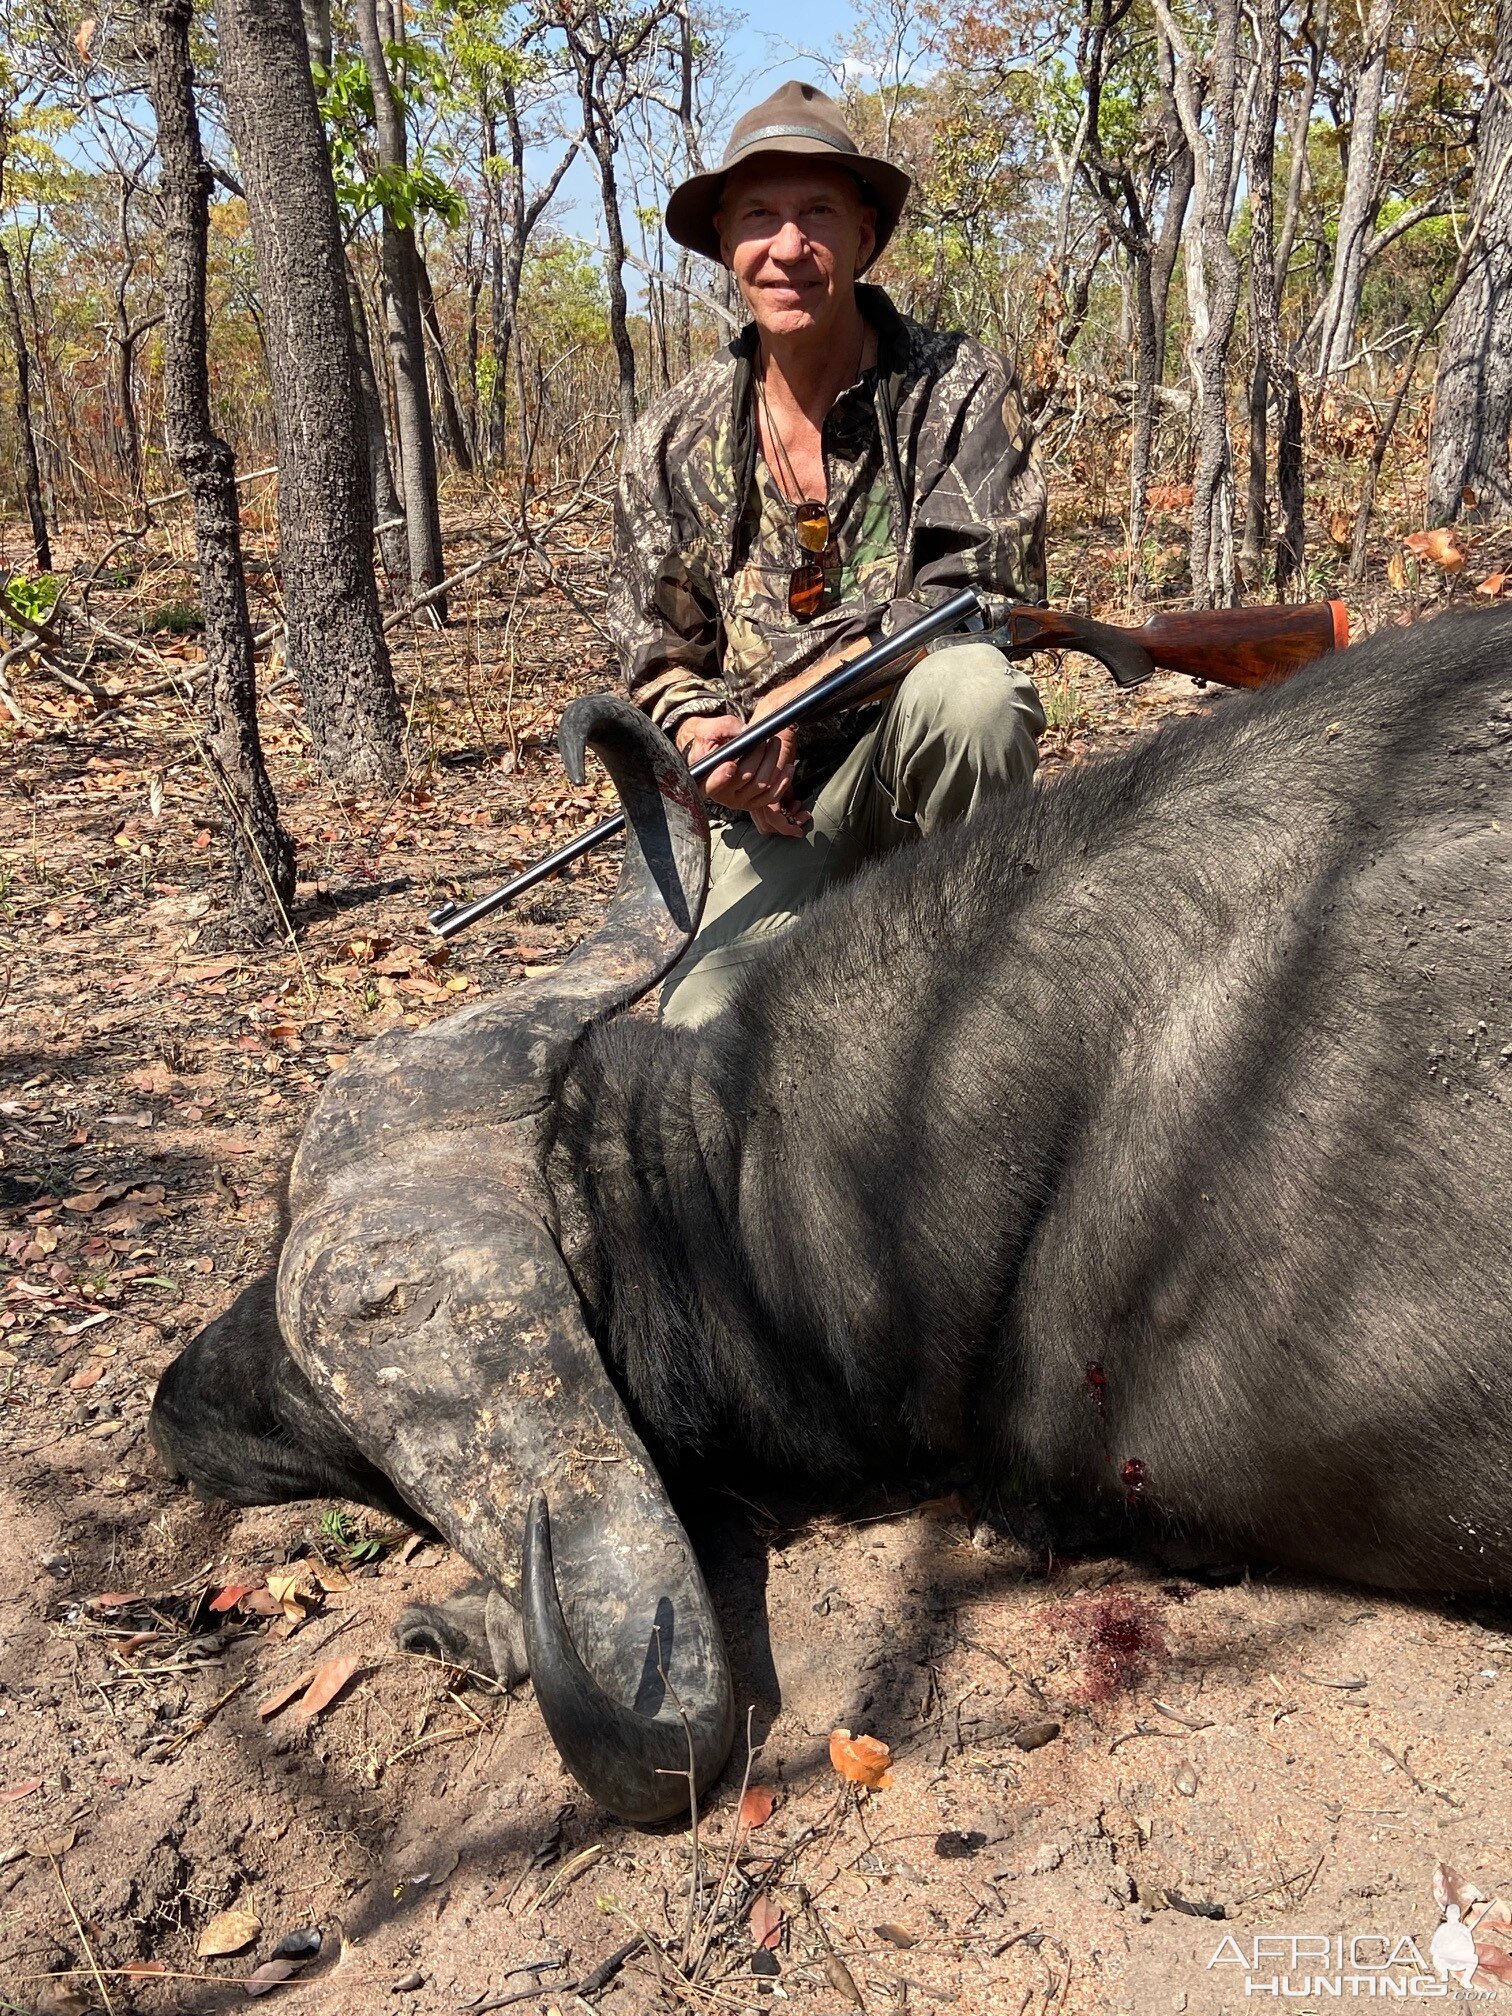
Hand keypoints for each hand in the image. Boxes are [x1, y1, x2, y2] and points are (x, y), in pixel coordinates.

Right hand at [676, 712, 810, 837]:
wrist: (717, 752)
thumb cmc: (710, 741)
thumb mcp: (708, 730)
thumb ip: (723, 728)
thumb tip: (745, 732)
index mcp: (706, 781)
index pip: (712, 785)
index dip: (721, 777)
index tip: (731, 765)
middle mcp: (723, 796)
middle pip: (745, 778)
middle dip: (758, 756)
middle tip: (764, 741)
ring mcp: (740, 801)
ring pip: (761, 785)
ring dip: (772, 763)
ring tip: (775, 745)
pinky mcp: (755, 802)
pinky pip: (772, 797)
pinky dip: (783, 782)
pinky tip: (788, 767)